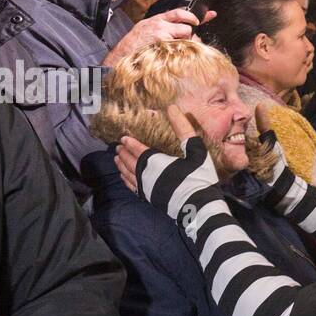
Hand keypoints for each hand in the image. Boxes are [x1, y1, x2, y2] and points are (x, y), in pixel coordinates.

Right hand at [103, 7, 215, 67]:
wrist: (121, 55)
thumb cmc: (134, 46)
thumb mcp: (146, 30)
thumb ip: (163, 27)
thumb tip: (182, 29)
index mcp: (156, 20)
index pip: (180, 12)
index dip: (195, 15)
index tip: (209, 15)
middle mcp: (160, 25)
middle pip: (187, 27)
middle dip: (189, 35)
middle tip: (185, 43)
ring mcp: (162, 35)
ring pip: (185, 37)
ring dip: (185, 45)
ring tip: (172, 51)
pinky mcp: (164, 45)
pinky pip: (181, 48)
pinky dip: (181, 53)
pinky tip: (171, 56)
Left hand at [116, 105, 219, 222]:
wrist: (199, 207)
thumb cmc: (199, 177)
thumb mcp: (196, 151)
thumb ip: (184, 129)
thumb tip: (172, 108)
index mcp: (156, 161)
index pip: (138, 149)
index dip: (130, 143)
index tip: (123, 138)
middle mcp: (146, 174)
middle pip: (130, 162)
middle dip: (123, 154)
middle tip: (118, 148)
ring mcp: (146, 188)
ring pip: (128, 174)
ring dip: (121, 166)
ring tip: (116, 160)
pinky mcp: (149, 198)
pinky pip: (132, 187)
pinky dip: (126, 180)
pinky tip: (124, 178)